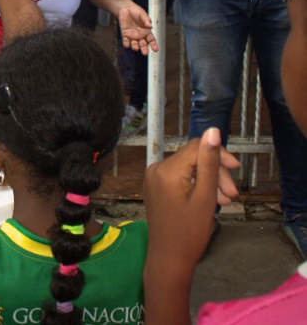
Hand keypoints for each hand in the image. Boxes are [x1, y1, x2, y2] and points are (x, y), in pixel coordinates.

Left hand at [118, 5, 158, 54]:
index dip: (154, 45)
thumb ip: (146, 20)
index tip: (156, 50)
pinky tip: (127, 45)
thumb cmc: (136, 11)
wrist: (126, 9)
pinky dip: (126, 44)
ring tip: (136, 48)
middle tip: (145, 53)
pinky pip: (125, 41)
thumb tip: (151, 26)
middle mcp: (140, 36)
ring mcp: (132, 36)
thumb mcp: (142, 14)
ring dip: (135, 47)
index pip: (151, 40)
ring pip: (134, 45)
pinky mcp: (125, 35)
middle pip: (143, 45)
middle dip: (144, 49)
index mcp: (147, 32)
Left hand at [144, 128, 239, 268]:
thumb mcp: (205, 197)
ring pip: (187, 168)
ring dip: (208, 181)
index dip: (218, 154)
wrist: (169, 258)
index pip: (196, 147)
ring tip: (225, 201)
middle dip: (215, 172)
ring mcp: (153, 177)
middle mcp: (155, 168)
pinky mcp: (155, 185)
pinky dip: (195, 185)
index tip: (236, 169)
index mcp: (166, 170)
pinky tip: (210, 199)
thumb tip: (213, 130)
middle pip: (192, 158)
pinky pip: (179, 176)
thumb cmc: (189, 233)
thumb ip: (209, 163)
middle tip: (232, 195)